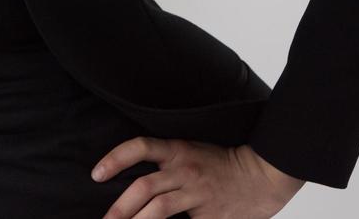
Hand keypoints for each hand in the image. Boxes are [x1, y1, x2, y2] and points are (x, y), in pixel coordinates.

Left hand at [93, 137, 304, 217]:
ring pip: (159, 208)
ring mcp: (197, 193)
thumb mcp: (189, 152)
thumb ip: (164, 164)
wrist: (263, 175)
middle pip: (144, 187)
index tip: (96, 174)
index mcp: (176, 150)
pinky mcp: (210, 215)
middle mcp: (184, 170)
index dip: (114, 159)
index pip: (138, 147)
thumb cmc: (220, 163)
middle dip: (120, 206)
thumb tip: (132, 184)